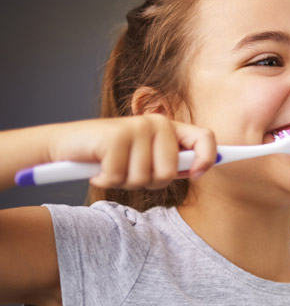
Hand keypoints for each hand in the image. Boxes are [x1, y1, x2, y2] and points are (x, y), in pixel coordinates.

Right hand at [49, 115, 216, 189]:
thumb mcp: (146, 159)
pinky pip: (119, 177)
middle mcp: (157, 123)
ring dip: (124, 182)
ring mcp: (137, 127)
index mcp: (170, 129)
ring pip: (144, 178)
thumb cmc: (110, 156)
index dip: (208, 158)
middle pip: (170, 172)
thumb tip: (201, 168)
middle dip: (148, 182)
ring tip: (112, 167)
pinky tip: (98, 168)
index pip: (205, 137)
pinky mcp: (116, 136)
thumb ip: (172, 162)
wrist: (66, 146)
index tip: (199, 173)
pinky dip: (105, 180)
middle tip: (129, 172)